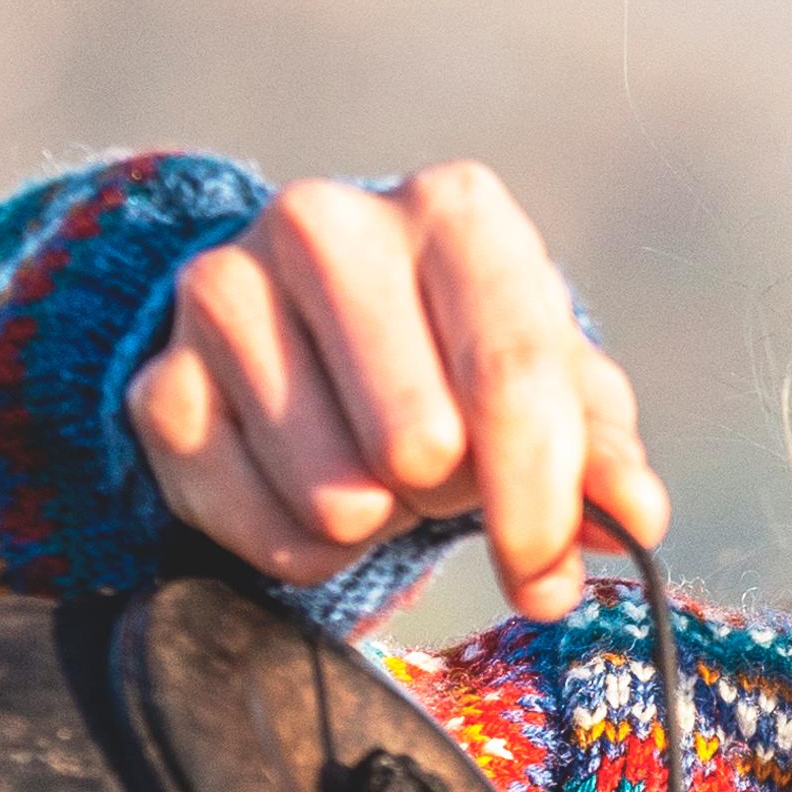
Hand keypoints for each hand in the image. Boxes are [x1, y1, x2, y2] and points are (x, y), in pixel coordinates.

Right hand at [126, 164, 666, 618]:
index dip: (538, 502)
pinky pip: (249, 522)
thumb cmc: (456, 353)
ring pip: (333, 492)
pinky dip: (297, 547)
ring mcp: (225, 292)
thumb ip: (601, 452)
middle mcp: (326, 223)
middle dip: (448, 500)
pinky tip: (312, 501)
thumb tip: (633, 517)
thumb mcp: (547, 384)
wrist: (305, 325)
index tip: (545, 581)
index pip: (511, 376)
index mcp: (452, 210)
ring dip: (375, 522)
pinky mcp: (158, 379)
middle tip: (444, 483)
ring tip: (377, 475)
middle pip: (418, 439)